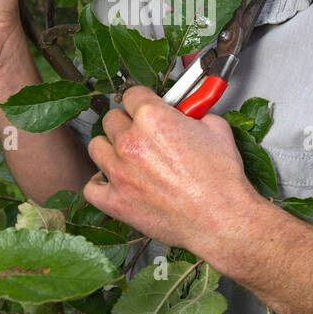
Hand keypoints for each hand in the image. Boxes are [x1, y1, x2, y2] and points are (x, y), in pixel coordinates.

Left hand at [82, 84, 257, 255]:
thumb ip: (195, 115)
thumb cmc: (220, 179)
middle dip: (126, 123)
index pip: (132, 94)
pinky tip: (114, 183)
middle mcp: (130, 141)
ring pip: (97, 147)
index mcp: (152, 117)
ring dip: (109, 149)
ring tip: (126, 156)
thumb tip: (189, 115)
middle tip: (142, 134)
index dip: (142, 100)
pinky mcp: (116, 201)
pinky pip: (91, 187)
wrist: (221, 218)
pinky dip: (100, 184)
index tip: (146, 106)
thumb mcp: (216, 129)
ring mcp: (118, 172)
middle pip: (111, 120)